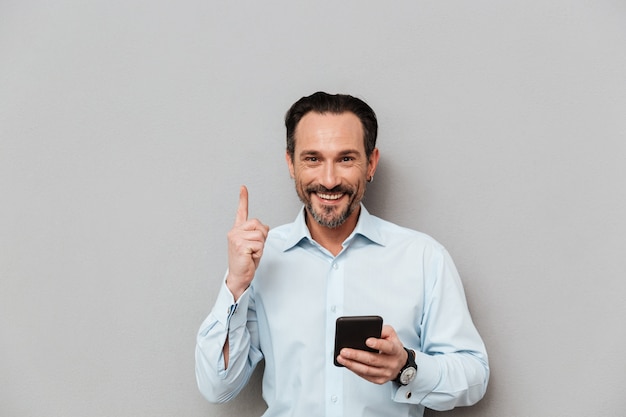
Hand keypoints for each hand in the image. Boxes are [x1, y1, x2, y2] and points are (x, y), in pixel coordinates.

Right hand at [225, 185, 268, 299]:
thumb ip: (258, 233)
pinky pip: (259, 244)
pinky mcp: (240, 245)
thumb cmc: (246, 261)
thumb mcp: (254, 244)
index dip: (243, 199)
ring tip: (251, 254)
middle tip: (254, 248)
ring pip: (260, 235)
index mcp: (237, 230)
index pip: (241, 212)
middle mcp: (234, 232)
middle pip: (258, 224)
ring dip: (260, 246)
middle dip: (262, 236)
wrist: (239, 276)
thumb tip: (266, 227)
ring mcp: (236, 238)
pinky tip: (250, 257)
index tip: (243, 187)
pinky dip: (258, 252)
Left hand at [336, 325, 407, 384]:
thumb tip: (367, 330)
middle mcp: (392, 363)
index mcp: (396, 350)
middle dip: (356, 355)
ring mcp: (386, 373)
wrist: (400, 363)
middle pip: (372, 360)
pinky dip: (354, 370)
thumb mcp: (391, 334)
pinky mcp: (379, 380)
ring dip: (352, 364)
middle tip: (344, 351)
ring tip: (341, 358)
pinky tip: (347, 364)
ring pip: (366, 370)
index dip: (378, 344)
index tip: (367, 341)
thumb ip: (381, 330)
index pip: (388, 347)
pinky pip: (365, 376)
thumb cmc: (393, 346)